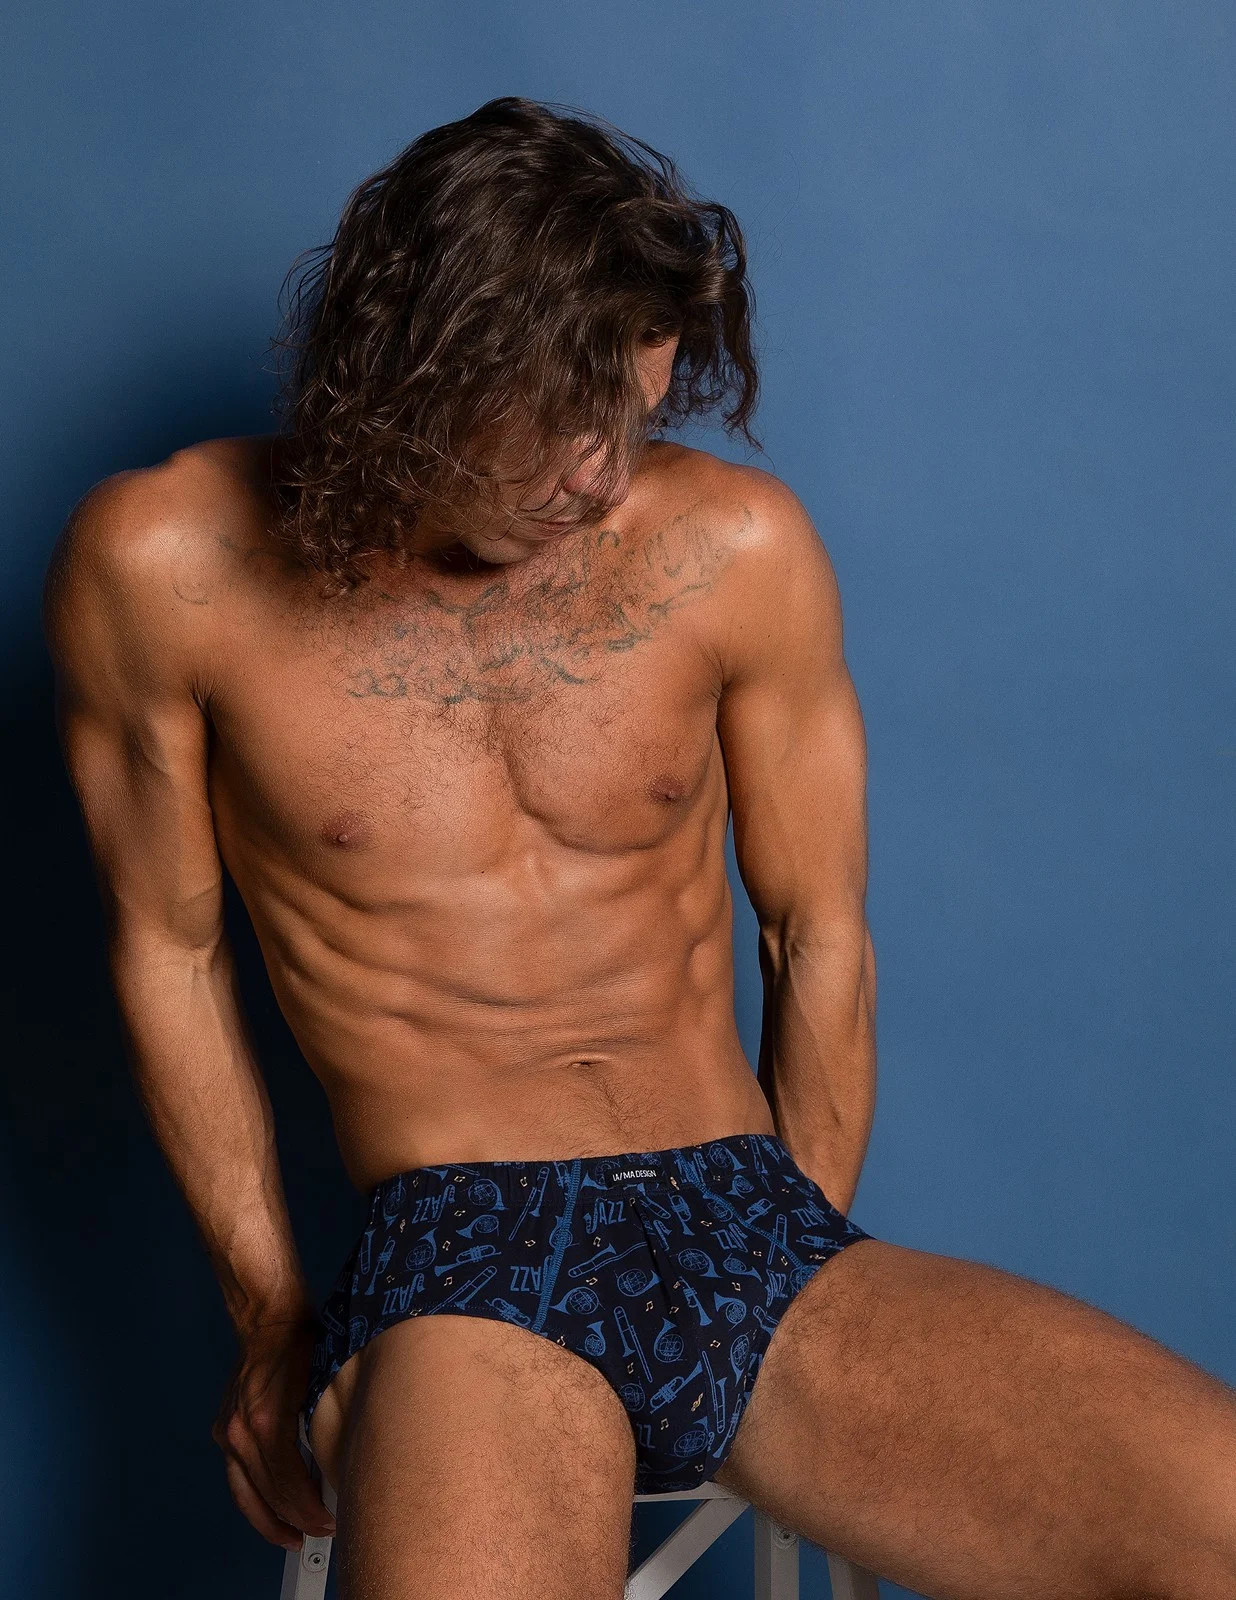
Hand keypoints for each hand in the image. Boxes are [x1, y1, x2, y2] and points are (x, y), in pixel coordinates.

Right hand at [211, 1316, 336, 1551]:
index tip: (330, 1522)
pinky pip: (236, 1476)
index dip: (310, 1511)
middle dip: (295, 1520)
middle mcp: (241, 1432)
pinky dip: (252, 1497)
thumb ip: (328, 1427)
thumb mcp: (326, 1382)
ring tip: (292, 1536)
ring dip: (267, 1520)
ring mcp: (229, 1431)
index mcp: (267, 1423)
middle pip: (267, 1494)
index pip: (288, 1486)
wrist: (268, 1316)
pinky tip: (269, 1509)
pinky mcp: (224, 1428)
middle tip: (320, 1531)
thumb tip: (347, 1464)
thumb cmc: (302, 1342)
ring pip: (245, 1493)